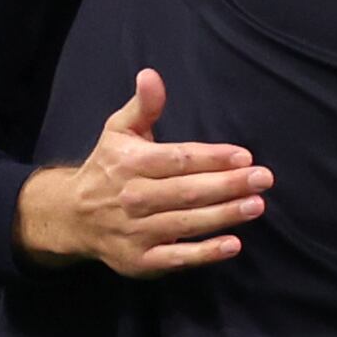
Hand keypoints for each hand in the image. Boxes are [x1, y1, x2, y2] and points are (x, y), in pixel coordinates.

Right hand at [15, 69, 265, 277]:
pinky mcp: (140, 260)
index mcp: (129, 163)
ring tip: (256, 205)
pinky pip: (177, 258)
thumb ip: (142, 106)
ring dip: (224, 215)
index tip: (244, 156)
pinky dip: (205, 253)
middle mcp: (132, 197)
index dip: (212, 157)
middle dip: (228, 184)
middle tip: (263, 179)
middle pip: (187, 191)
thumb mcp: (118, 131)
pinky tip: (233, 245)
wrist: (74, 217)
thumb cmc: (108, 168)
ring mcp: (136, 231)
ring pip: (186, 223)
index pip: (178, 159)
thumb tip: (151, 75)